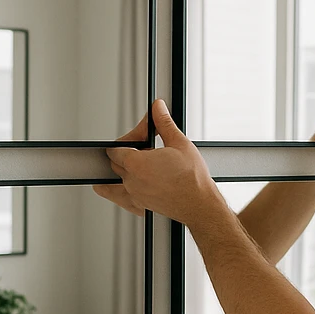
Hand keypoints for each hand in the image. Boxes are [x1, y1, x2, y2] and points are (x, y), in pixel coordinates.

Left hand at [94, 100, 225, 226]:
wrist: (200, 205)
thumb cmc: (193, 179)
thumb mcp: (179, 143)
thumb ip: (163, 122)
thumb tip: (158, 107)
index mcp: (136, 164)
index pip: (118, 146)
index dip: (131, 137)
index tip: (144, 134)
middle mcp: (130, 181)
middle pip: (115, 162)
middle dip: (127, 152)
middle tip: (148, 147)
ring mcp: (133, 195)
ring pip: (114, 180)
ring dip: (120, 171)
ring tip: (136, 165)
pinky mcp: (139, 206)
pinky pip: (120, 199)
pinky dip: (119, 191)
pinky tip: (129, 184)